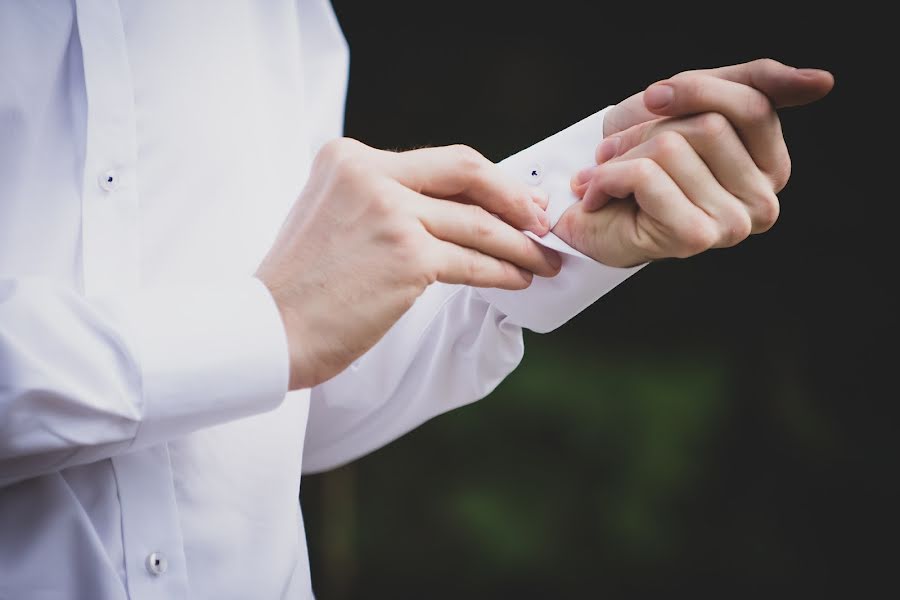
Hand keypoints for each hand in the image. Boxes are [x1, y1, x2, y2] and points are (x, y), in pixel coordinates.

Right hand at [256, 138, 560, 388]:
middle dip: (515, 197)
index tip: (515, 198)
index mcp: (349, 157)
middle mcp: (370, 174)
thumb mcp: (332, 214)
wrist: (267, 329)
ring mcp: (390, 213)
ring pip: (478, 223)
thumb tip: (452, 211)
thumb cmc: (301, 284)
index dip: (487, 180)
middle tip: (543, 221)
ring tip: (543, 259)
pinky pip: (473, 261)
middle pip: (467, 173)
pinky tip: (520, 278)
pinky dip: (503, 270)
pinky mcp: (407, 257)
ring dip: (519, 243)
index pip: (439, 161)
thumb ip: (382, 199)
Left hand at [554, 59, 834, 266]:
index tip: (656, 98)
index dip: (695, 89)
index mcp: (771, 167)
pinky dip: (608, 175)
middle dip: (651, 126)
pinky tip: (599, 193)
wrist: (593, 207)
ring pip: (673, 147)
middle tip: (621, 149)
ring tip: (610, 170)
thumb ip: (756, 85)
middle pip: (709, 125)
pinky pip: (646, 175)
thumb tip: (821, 81)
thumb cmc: (645, 157)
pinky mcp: (694, 238)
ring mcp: (733, 225)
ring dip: (622, 152)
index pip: (752, 103)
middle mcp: (763, 202)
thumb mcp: (697, 103)